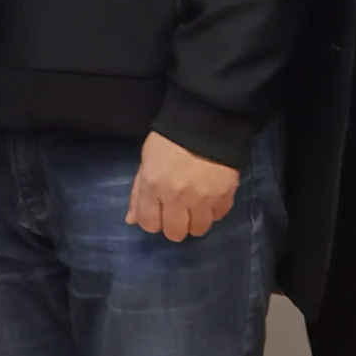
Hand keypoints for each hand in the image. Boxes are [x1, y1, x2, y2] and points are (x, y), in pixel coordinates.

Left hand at [124, 132, 239, 243]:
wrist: (205, 121)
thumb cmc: (169, 140)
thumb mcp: (146, 162)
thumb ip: (139, 193)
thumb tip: (131, 220)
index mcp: (153, 187)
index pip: (149, 224)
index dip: (153, 221)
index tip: (158, 213)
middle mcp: (176, 197)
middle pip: (175, 233)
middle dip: (175, 226)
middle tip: (178, 212)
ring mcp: (202, 199)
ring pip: (199, 229)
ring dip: (196, 220)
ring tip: (196, 206)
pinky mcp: (224, 195)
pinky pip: (219, 216)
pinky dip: (214, 210)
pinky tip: (211, 197)